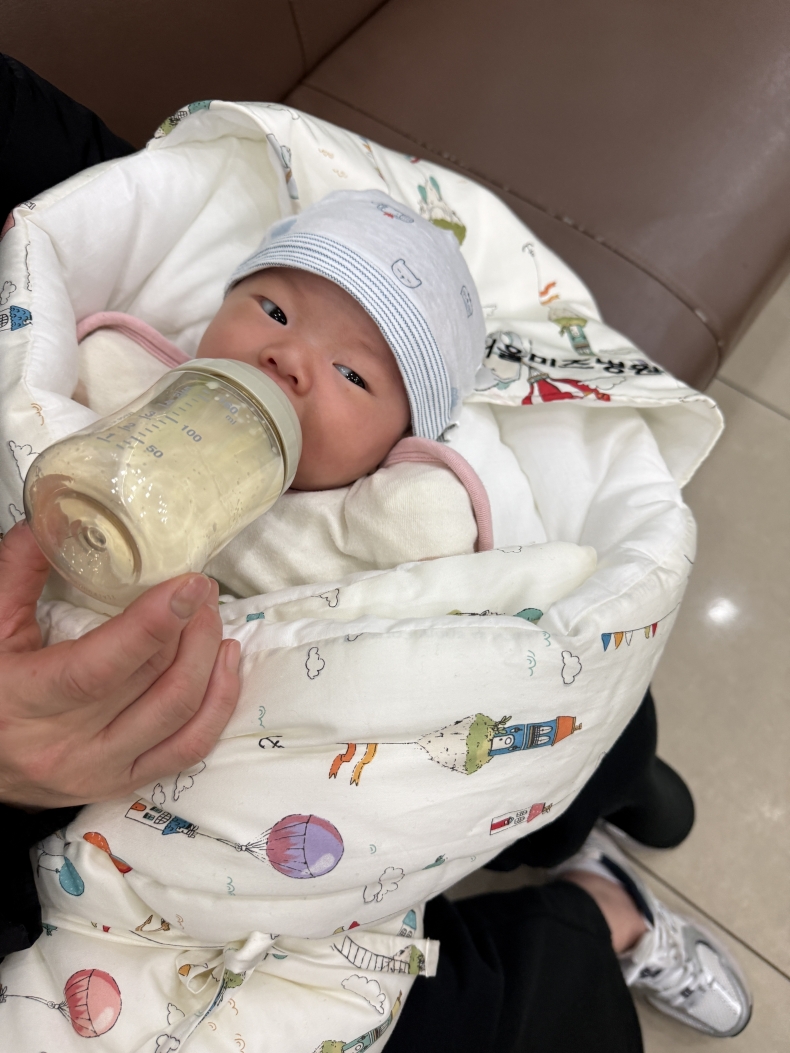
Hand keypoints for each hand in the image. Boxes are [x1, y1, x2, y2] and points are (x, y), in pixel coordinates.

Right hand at [0, 521, 240, 807]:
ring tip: (212, 619)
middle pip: (152, 684)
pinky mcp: (124, 783)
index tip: (188, 585)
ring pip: (180, 717)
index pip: (101, 667)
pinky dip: (218, 704)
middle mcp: (67, 745)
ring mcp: (101, 770)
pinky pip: (189, 750)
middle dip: (190, 629)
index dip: (153, 625)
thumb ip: (17, 572)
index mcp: (27, 701)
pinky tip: (225, 664)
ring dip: (208, 661)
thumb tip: (54, 518)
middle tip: (201, 589)